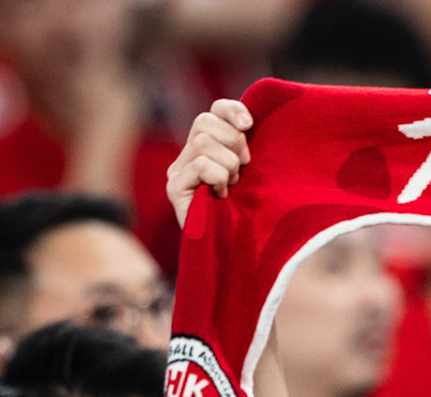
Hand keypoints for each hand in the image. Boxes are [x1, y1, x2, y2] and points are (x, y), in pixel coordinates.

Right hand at [167, 98, 252, 227]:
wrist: (237, 251)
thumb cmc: (251, 214)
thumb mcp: (255, 175)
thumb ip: (249, 148)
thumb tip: (250, 121)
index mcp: (208, 146)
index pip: (214, 110)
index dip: (232, 110)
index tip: (250, 125)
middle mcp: (188, 155)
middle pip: (204, 121)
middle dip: (233, 142)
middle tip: (243, 168)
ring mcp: (178, 171)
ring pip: (202, 142)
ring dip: (227, 164)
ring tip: (232, 185)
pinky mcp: (175, 188)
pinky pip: (200, 164)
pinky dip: (217, 177)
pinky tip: (221, 195)